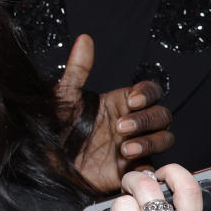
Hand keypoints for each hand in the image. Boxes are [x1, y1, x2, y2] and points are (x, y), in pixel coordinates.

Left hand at [56, 34, 172, 192]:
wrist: (46, 163)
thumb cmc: (54, 129)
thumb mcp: (64, 97)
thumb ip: (78, 69)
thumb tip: (84, 39)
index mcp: (119, 104)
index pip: (152, 92)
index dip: (148, 94)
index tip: (132, 100)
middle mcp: (130, 124)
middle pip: (163, 115)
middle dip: (147, 120)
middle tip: (120, 127)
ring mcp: (133, 147)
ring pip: (165, 139)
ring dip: (151, 141)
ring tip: (124, 149)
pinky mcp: (130, 171)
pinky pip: (153, 168)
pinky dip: (148, 166)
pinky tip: (130, 166)